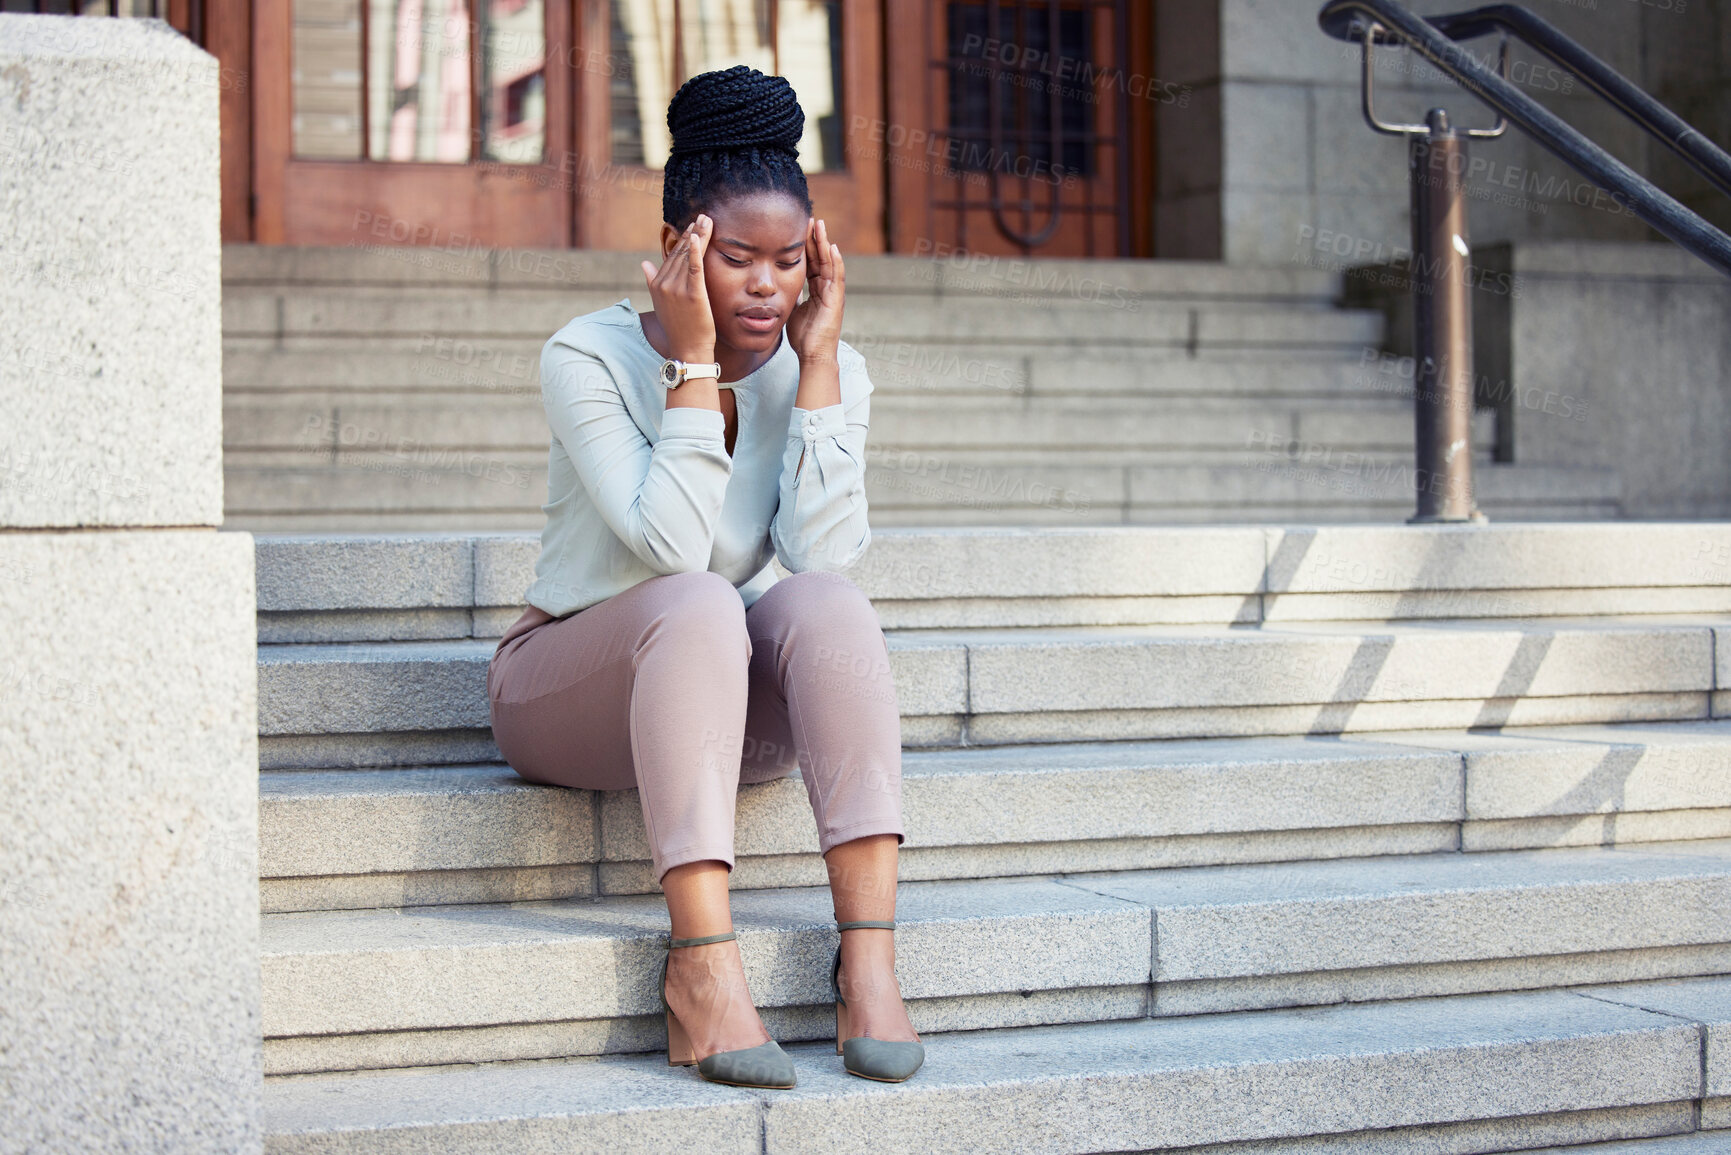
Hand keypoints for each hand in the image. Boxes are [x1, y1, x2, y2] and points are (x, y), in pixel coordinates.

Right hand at [641, 214, 715, 361]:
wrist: (688, 349)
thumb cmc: (679, 328)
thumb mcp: (661, 303)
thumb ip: (652, 281)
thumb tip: (644, 263)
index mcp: (657, 284)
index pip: (672, 255)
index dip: (684, 239)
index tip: (693, 226)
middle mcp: (665, 284)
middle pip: (681, 252)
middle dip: (693, 232)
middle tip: (704, 217)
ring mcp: (678, 289)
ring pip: (688, 256)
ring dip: (699, 236)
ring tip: (707, 221)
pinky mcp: (693, 295)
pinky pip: (694, 268)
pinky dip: (696, 252)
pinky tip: (699, 237)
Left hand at [787, 217, 845, 365]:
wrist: (813, 356)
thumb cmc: (804, 337)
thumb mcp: (792, 310)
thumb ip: (790, 295)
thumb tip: (780, 286)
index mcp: (816, 290)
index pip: (811, 263)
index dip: (806, 247)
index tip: (798, 229)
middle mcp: (827, 289)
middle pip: (821, 258)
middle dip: (815, 239)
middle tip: (809, 219)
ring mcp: (833, 294)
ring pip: (830, 263)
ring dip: (825, 243)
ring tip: (820, 225)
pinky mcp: (836, 301)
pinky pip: (837, 278)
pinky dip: (836, 262)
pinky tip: (833, 247)